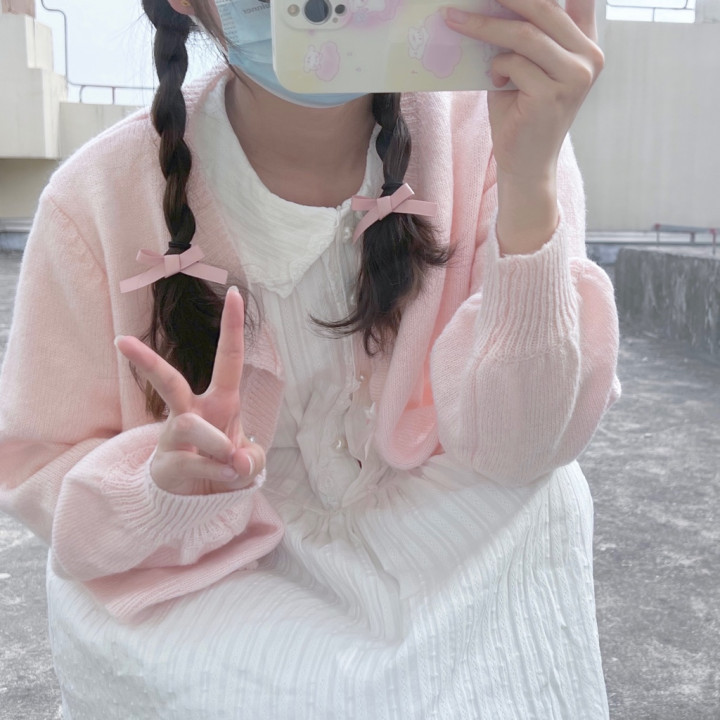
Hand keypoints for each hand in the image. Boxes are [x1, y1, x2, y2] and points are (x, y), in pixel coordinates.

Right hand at [114, 286, 263, 495]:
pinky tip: (224, 478)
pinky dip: (218, 474)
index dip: (232, 327)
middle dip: (147, 362)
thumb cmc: (226, 466)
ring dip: (217, 446)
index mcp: (221, 401)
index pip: (228, 358)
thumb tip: (236, 460)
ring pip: (189, 427)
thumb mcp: (250, 463)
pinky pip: (194, 465)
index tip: (233, 292)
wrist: (200, 500)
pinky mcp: (165, 464)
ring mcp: (174, 438)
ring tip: (232, 464)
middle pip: (168, 382)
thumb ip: (252, 460)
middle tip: (120, 341)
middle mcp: (193, 411)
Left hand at [443, 0, 604, 182]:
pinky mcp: (550, 95)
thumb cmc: (520, 113)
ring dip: (484, 26)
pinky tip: (495, 80)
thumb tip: (490, 0)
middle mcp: (589, 57)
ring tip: (456, 21)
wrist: (525, 163)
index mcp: (587, 45)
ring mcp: (574, 77)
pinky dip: (496, 67)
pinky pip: (514, 63)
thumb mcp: (526, 66)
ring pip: (525, 34)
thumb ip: (523, 34)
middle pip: (545, 8)